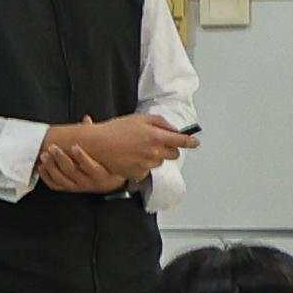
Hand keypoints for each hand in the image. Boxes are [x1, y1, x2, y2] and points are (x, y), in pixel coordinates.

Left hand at [30, 119, 128, 192]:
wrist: (108, 181)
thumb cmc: (105, 162)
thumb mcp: (103, 151)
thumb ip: (93, 135)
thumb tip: (86, 119)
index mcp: (101, 174)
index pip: (92, 167)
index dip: (82, 157)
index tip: (74, 146)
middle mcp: (89, 183)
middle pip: (73, 171)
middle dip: (61, 158)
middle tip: (52, 147)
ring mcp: (78, 187)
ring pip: (62, 179)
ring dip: (51, 167)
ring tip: (45, 155)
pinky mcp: (69, 189)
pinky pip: (55, 185)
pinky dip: (47, 177)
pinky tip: (42, 167)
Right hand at [36, 114, 188, 192]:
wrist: (97, 145)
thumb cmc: (116, 129)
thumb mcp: (139, 118)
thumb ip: (160, 122)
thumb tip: (173, 129)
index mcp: (156, 136)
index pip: (181, 141)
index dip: (190, 142)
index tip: (195, 143)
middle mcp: (154, 152)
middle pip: (173, 154)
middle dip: (169, 148)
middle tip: (156, 142)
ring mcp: (146, 165)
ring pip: (160, 162)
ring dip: (155, 156)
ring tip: (138, 149)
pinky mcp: (138, 174)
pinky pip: (147, 170)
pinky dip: (143, 165)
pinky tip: (132, 157)